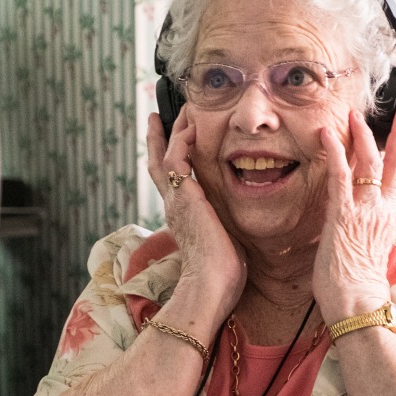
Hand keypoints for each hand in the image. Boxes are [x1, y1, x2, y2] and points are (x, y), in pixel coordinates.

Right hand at [147, 110, 246, 322]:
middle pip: (157, 164)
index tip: (172, 142)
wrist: (211, 284)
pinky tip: (192, 127)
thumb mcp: (224, 242)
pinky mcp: (182, 197)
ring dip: (172, 132)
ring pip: (165, 156)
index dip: (168, 160)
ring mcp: (175, 201)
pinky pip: (175, 159)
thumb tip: (238, 224)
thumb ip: (224, 226)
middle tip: (158, 117)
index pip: (171, 182)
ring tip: (180, 111)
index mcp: (183, 216)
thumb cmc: (222, 274)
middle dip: (158, 139)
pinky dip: (181, 141)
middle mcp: (174, 206)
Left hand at [312, 106, 395, 321]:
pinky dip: (334, 153)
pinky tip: (326, 135)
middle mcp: (382, 212)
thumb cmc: (360, 290)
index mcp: (390, 221)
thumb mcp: (373, 255)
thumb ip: (373, 235)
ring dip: (362, 136)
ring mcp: (364, 212)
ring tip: (354, 115)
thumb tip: (368, 229)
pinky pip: (340, 177)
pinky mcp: (342, 216)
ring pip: (369, 164)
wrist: (357, 304)